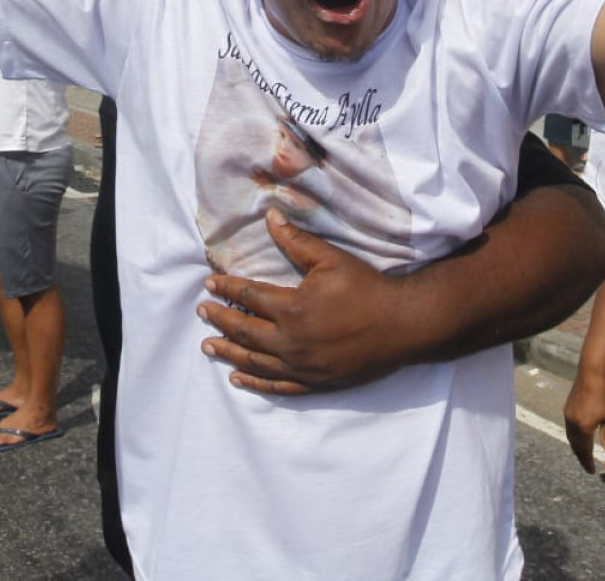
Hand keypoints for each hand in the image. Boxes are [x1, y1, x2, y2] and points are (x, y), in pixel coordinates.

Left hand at [197, 209, 407, 393]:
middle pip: (244, 331)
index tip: (210, 284)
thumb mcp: (331, 259)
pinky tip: (239, 378)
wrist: (402, 325)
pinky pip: (277, 386)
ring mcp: (302, 367)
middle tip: (202, 312)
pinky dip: (254, 382)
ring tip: (208, 346)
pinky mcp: (315, 383)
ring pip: (254, 362)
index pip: (248, 297)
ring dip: (228, 353)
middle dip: (220, 320)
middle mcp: (291, 342)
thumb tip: (270, 217)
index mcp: (292, 308)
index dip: (227, 289)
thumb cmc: (367, 288)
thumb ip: (296, 241)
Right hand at [562, 372, 604, 473]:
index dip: (588, 462)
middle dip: (581, 457)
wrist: (591, 374)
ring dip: (576, 447)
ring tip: (583, 454)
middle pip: (575, 446)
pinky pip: (569, 428)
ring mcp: (568, 415)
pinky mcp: (567, 408)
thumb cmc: (603, 395)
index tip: (592, 471)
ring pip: (570, 437)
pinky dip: (574, 436)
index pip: (585, 451)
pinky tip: (580, 437)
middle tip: (587, 466)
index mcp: (583, 428)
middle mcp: (572, 423)